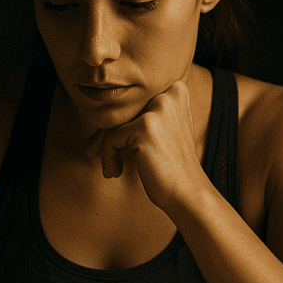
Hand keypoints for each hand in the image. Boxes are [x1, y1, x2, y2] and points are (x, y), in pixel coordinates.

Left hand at [85, 79, 208, 214]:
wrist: (188, 192)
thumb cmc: (171, 166)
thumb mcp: (160, 132)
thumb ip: (139, 117)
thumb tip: (98, 116)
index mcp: (176, 89)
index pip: (133, 104)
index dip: (118, 125)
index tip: (110, 146)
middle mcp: (169, 94)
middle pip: (122, 112)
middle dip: (104, 135)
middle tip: (94, 153)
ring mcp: (158, 108)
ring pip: (113, 124)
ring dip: (105, 149)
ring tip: (111, 169)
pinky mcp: (145, 126)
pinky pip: (110, 139)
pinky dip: (108, 158)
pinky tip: (115, 173)